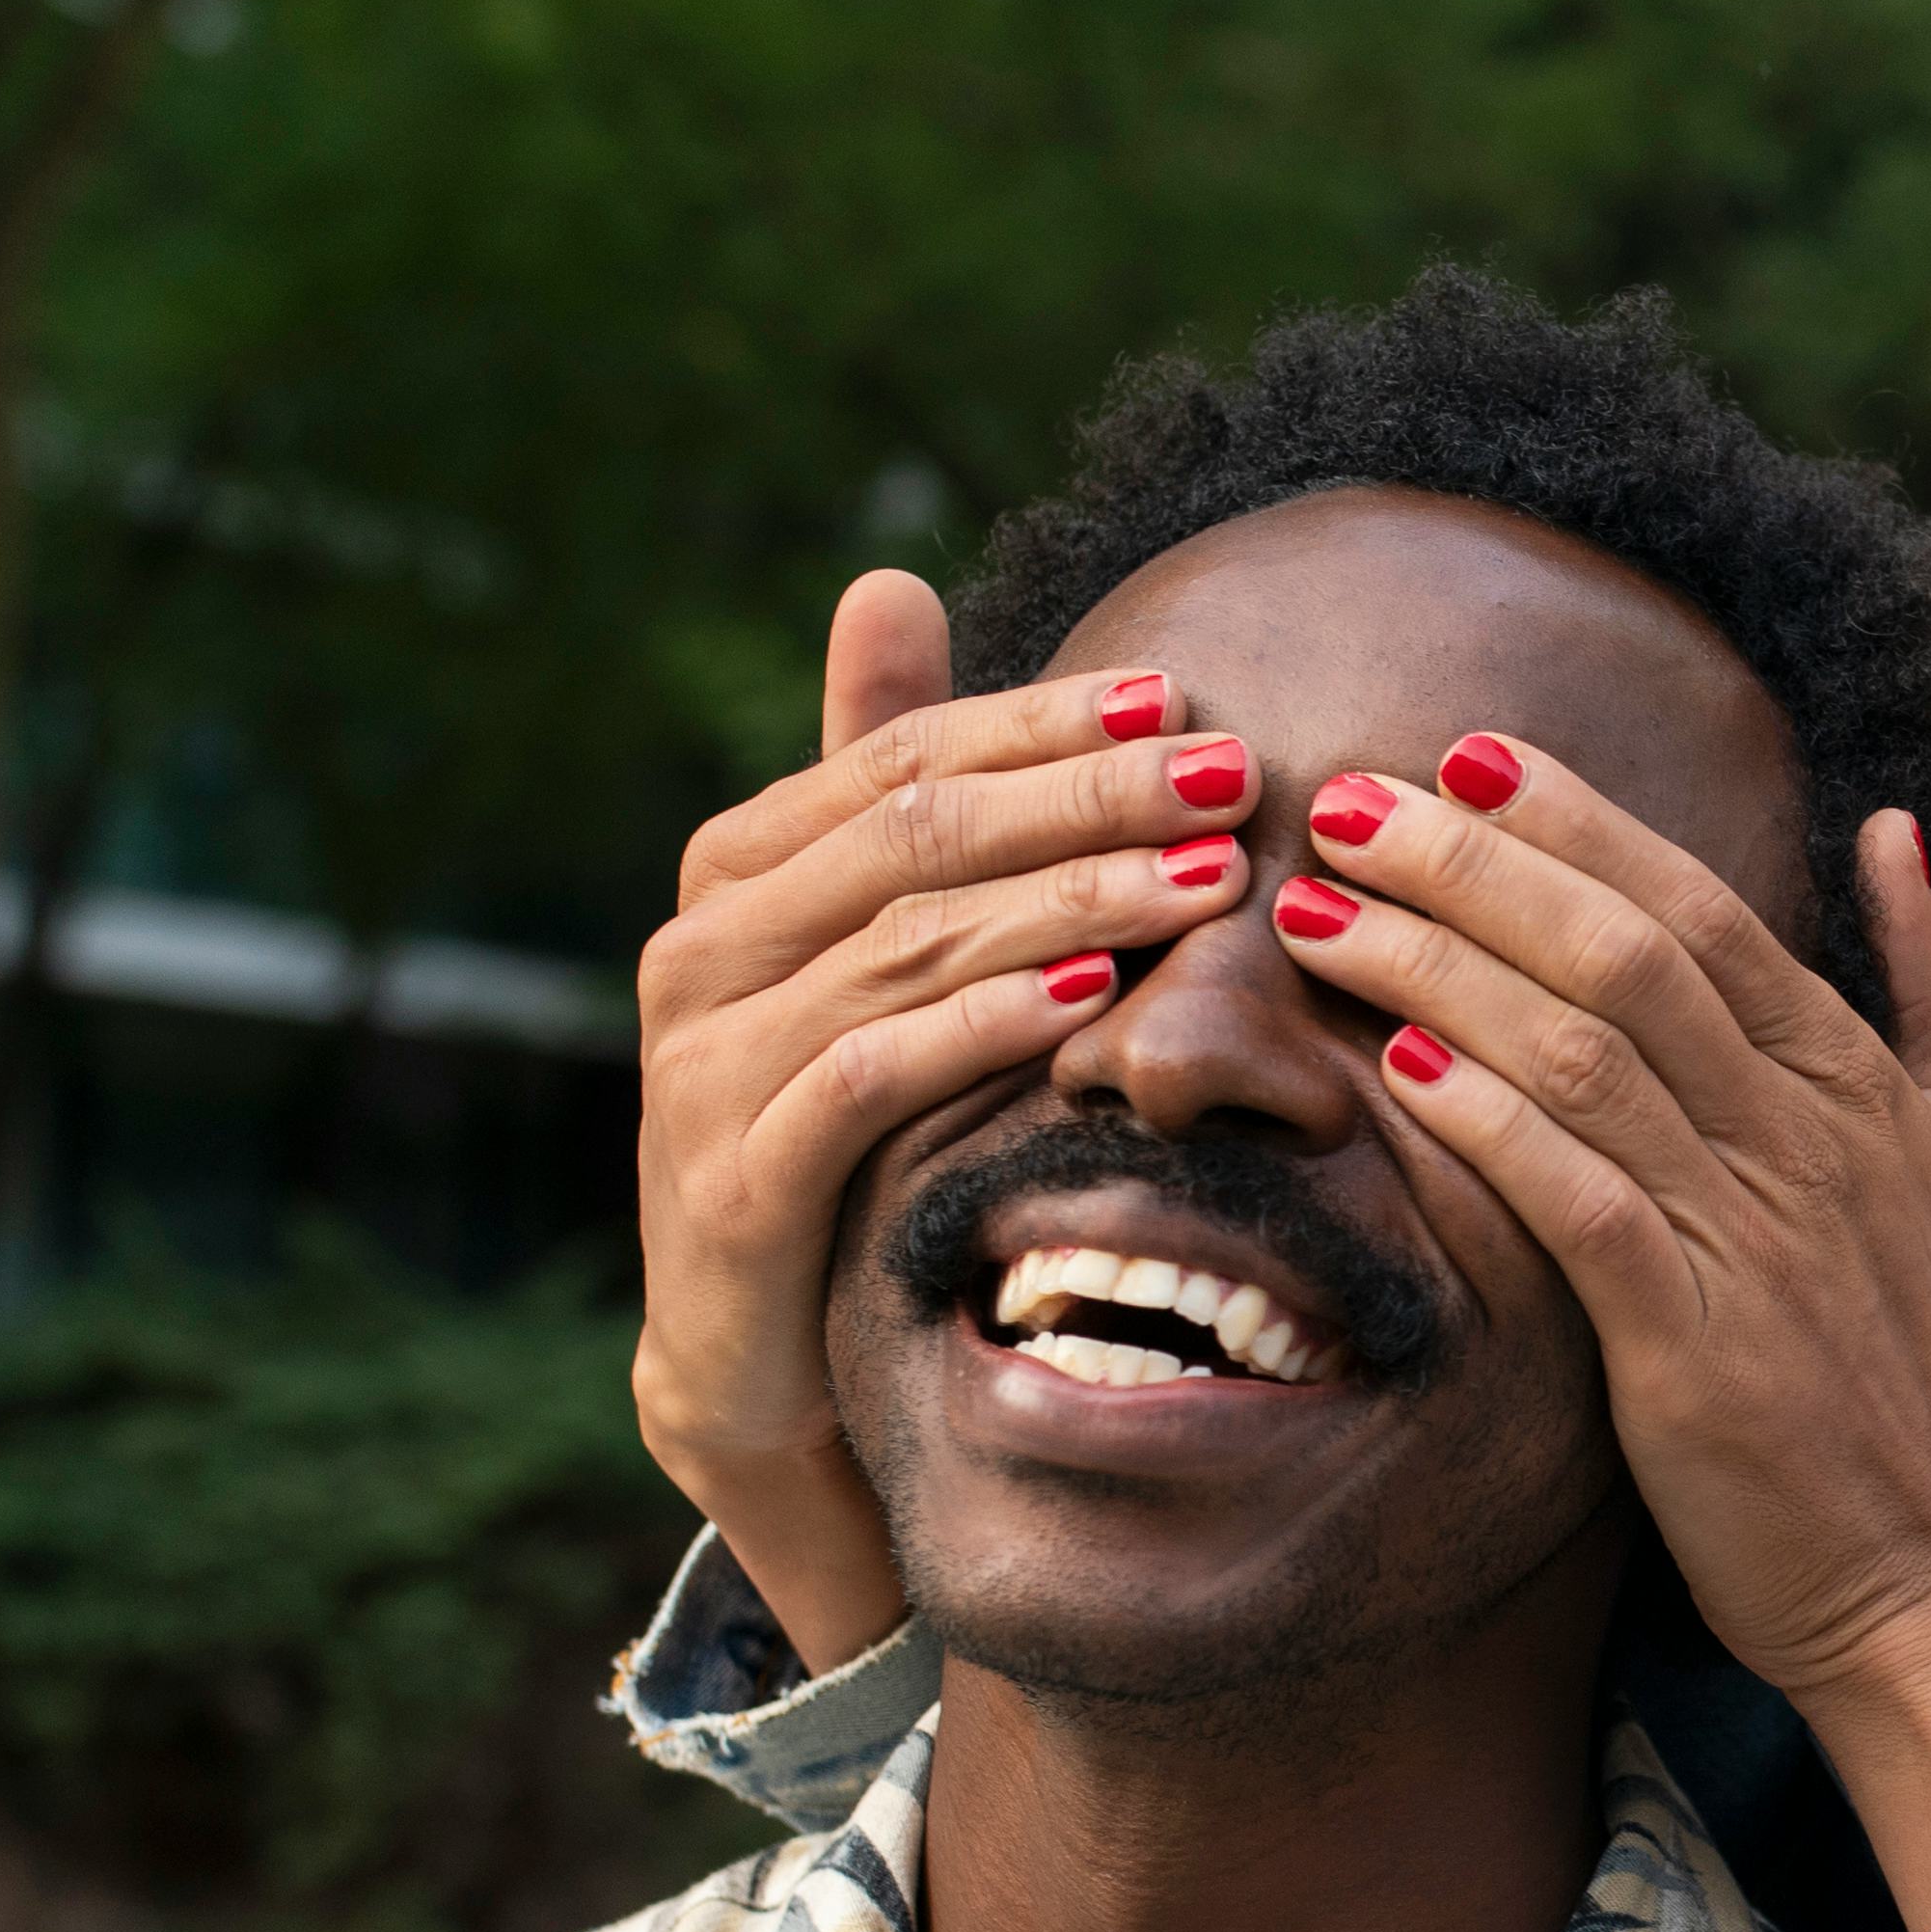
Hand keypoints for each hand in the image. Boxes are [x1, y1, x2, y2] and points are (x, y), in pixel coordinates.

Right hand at [629, 572, 1259, 1666]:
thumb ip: (887, 786)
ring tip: (1206, 879)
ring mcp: (701, 1063)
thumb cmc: (847, 1132)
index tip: (1187, 701)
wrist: (765, 1356)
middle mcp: (700, 948)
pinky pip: (868, 1074)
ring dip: (1071, 901)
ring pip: (906, 943)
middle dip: (1087, 797)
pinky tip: (1093, 997)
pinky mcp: (730, 1179)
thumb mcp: (878, 953)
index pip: (907, 756)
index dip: (1046, 723)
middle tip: (1230, 778)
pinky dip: (983, 1024)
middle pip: (917, 835)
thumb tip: (888, 575)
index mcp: (739, 870)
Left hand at [1267, 744, 1930, 1931]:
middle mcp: (1808, 1139)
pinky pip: (1582, 1197)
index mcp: (1853, 1083)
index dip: (1578, 821)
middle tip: (1350, 799)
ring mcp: (1755, 1238)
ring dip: (1443, 964)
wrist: (1927, 1572)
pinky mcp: (1697, 1344)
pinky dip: (1491, 1119)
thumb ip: (1927, 986)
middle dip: (1479, 862)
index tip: (1461, 754)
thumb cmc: (1905, 1371)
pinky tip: (1398, 1063)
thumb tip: (1893, 823)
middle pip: (1631, 950)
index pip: (1703, 908)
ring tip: (1323, 908)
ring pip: (1590, 1053)